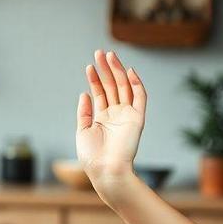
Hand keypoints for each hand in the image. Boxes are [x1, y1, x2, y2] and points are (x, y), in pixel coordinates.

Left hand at [77, 50, 146, 187]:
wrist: (106, 171)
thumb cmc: (92, 156)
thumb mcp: (82, 131)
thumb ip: (84, 112)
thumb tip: (84, 93)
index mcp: (103, 118)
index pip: (100, 93)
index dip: (95, 79)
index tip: (89, 66)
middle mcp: (116, 114)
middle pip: (112, 86)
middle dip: (106, 69)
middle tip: (100, 53)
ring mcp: (127, 115)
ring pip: (124, 87)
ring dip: (117, 71)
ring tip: (108, 55)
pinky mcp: (138, 118)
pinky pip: (140, 97)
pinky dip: (136, 84)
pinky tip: (128, 71)